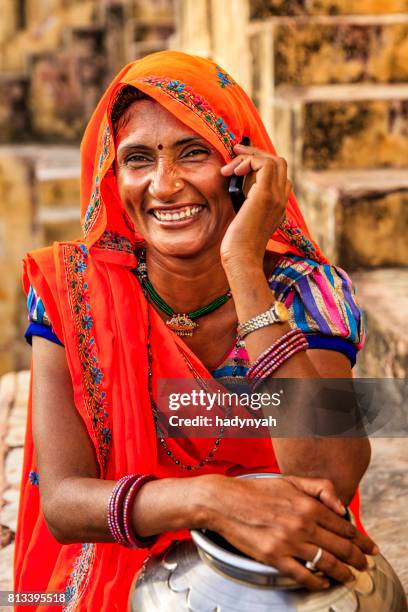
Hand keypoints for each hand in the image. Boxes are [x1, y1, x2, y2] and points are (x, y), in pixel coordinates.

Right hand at [204, 474, 377, 590]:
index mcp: (307, 504)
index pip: (344, 525)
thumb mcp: (290, 480)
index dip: (360, 538)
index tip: (368, 546)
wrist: (225, 502)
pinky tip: (324, 582)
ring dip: (343, 572)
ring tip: (350, 576)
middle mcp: (302, 524)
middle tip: (364, 564)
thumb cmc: (257, 491)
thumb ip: (319, 488)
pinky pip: (303, 576)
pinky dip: (318, 582)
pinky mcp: (274, 557)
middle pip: (341, 546)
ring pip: (327, 563)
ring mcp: (288, 542)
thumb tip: (341, 506)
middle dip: (358, 558)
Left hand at [220, 143, 291, 267]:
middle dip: (256, 153)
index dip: (260, 164)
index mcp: (278, 206)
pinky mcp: (266, 196)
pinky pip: (264, 164)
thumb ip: (245, 203)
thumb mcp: (243, 218)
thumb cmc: (237, 244)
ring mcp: (276, 197)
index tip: (240, 164)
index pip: (279, 175)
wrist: (241, 258)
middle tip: (236, 152)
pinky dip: (248, 162)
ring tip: (230, 166)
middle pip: (279, 163)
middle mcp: (282, 200)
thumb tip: (234, 184)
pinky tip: (234, 172)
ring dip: (250, 156)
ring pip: (274, 160)